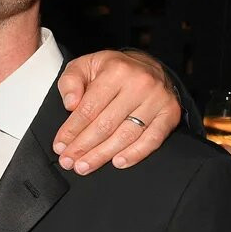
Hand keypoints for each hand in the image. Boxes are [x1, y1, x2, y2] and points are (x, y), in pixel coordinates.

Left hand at [53, 50, 181, 174]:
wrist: (148, 66)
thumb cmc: (113, 69)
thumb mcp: (85, 65)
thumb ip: (71, 82)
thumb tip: (70, 104)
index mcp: (116, 71)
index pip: (89, 107)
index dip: (72, 130)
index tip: (60, 146)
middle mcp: (139, 84)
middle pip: (106, 124)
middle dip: (83, 147)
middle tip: (69, 161)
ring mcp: (157, 100)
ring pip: (126, 135)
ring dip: (103, 155)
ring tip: (85, 166)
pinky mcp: (170, 113)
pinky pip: (152, 139)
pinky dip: (135, 154)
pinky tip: (117, 162)